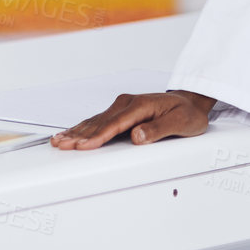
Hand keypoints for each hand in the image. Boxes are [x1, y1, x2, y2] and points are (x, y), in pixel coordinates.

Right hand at [50, 89, 214, 149]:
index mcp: (141, 105)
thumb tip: (137, 135)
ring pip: (96, 121)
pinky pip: (99, 120)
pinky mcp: (121, 111)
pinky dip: (84, 127)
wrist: (190, 102)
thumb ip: (158, 130)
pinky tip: (72, 133)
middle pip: (100, 122)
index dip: (98, 137)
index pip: (115, 124)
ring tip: (59, 140)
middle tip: (61, 146)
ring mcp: (123, 105)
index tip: (82, 146)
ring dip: (77, 131)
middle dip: (79, 135)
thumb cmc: (187, 114)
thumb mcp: (180, 123)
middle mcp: (128, 103)